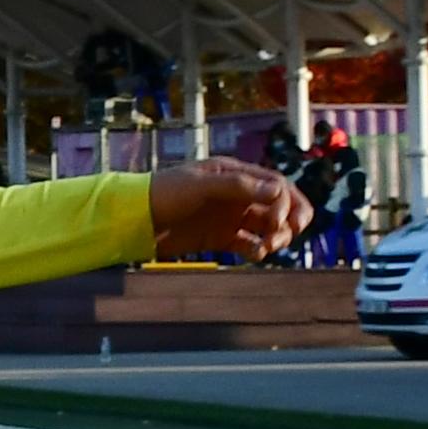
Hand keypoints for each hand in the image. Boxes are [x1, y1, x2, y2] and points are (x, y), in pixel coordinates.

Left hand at [144, 159, 306, 261]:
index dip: (286, 201)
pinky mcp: (220, 238)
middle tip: (291, 233)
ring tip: (267, 247)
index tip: (281, 219)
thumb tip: (277, 190)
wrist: (137, 218)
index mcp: (235, 174)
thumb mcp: (201, 185)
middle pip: (278, 205)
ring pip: (266, 226)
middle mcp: (236, 195)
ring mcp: (229, 217)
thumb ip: (238, 186)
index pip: (275, 184)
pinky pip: (248, 244)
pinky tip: (255, 254)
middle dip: (290, 219)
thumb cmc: (165, 192)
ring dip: (275, 237)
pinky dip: (257, 250)